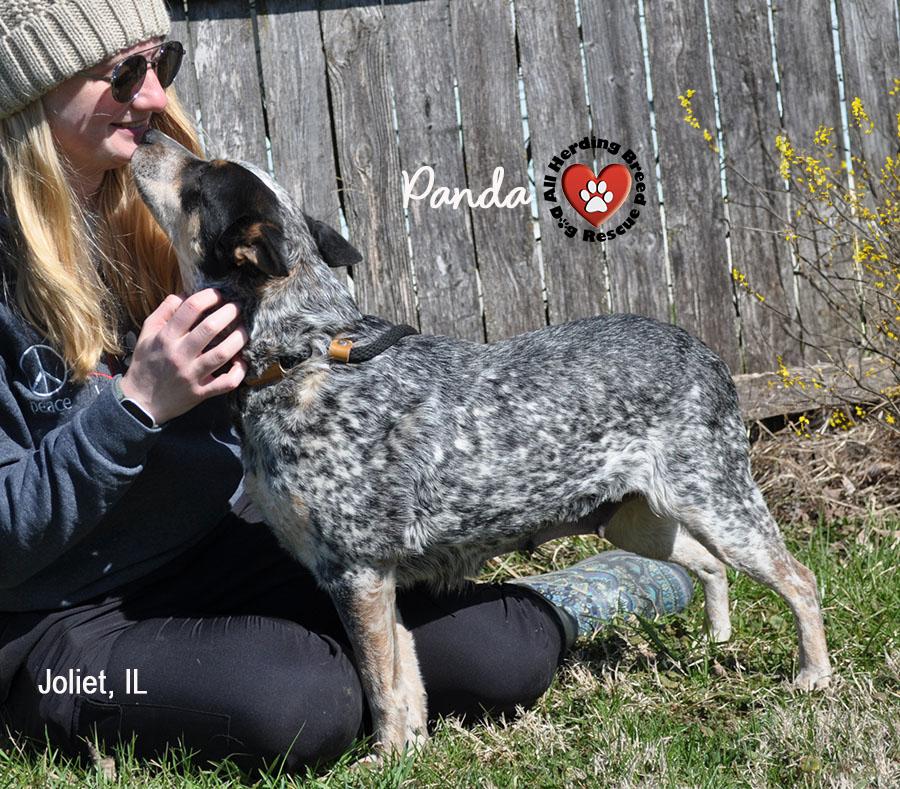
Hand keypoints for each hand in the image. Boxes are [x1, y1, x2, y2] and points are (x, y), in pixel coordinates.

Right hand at [119, 289, 248, 423]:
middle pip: (210, 328)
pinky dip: (239, 371)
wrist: (140, 402)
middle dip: (228, 313)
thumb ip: (164, 312)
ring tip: (244, 330)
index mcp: (166, 338)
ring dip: (238, 339)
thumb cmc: (146, 364)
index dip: (208, 296)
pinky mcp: (201, 392)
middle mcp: (180, 355)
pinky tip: (242, 361)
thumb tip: (184, 294)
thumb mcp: (147, 334)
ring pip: (222, 354)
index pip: (190, 309)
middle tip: (237, 307)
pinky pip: (226, 383)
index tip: (218, 294)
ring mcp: (192, 375)